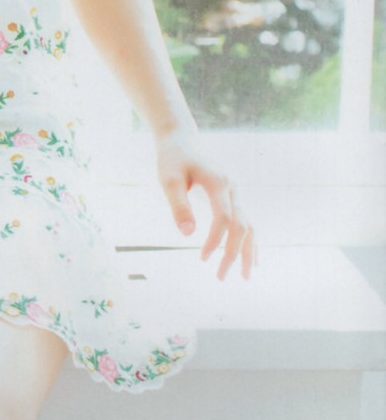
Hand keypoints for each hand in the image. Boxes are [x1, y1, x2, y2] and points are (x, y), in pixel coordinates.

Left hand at [156, 131, 255, 280]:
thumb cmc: (172, 160)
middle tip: (220, 278)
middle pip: (242, 226)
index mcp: (219, 183)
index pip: (224, 218)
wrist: (182, 141)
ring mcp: (235, 193)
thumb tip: (186, 234)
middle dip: (234, 253)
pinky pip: (246, 222)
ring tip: (245, 276)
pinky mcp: (233, 198)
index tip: (202, 258)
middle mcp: (232, 189)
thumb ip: (178, 205)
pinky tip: (250, 259)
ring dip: (248, 251)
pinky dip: (249, 242)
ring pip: (250, 226)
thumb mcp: (168, 180)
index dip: (215, 240)